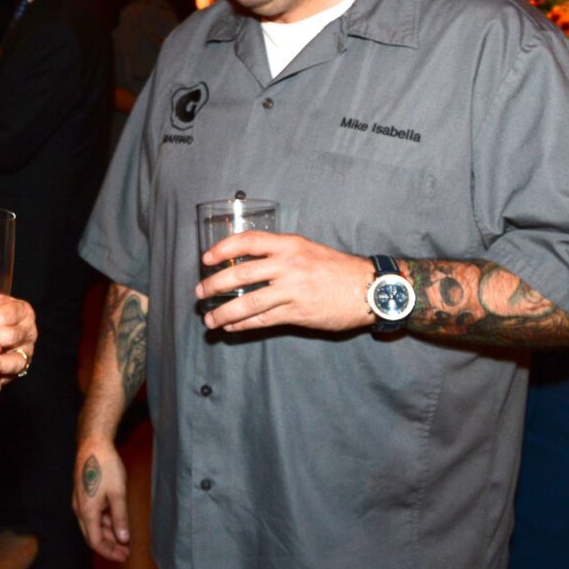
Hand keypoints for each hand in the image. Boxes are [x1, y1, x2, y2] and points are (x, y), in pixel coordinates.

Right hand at [74, 440, 130, 560]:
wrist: (93, 443)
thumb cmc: (105, 466)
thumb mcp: (117, 494)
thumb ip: (120, 518)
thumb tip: (123, 539)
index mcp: (87, 512)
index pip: (96, 542)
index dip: (110, 552)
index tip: (125, 556)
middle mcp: (79, 509)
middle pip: (93, 536)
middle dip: (109, 546)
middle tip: (126, 551)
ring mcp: (80, 501)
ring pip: (93, 525)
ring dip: (108, 534)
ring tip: (124, 538)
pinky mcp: (83, 494)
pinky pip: (92, 515)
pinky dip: (104, 522)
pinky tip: (116, 521)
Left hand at [196, 231, 373, 332]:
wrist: (368, 288)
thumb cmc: (337, 268)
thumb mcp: (307, 250)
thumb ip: (280, 254)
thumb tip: (246, 264)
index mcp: (290, 244)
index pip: (248, 241)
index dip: (223, 249)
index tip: (206, 259)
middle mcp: (289, 265)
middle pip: (241, 274)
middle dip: (214, 285)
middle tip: (200, 293)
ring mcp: (293, 290)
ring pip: (248, 303)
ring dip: (224, 313)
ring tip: (210, 320)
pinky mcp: (298, 313)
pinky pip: (263, 320)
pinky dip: (243, 325)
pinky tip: (232, 327)